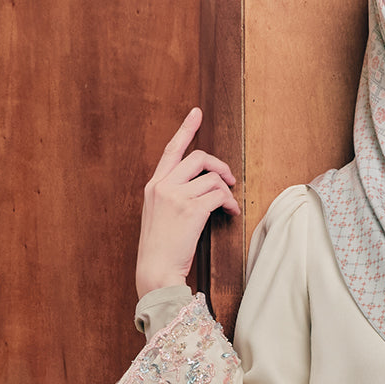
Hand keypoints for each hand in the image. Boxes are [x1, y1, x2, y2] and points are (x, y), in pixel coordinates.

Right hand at [135, 107, 239, 298]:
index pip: (172, 150)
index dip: (186, 129)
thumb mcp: (159, 214)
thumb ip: (172, 195)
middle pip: (199, 158)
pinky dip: (230, 203)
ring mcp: (176, 196)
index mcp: (154, 185)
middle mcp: (163, 186)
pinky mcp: (191, 210)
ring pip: (213, 179)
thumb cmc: (160, 247)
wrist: (155, 269)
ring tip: (228, 205)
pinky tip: (230, 212)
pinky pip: (220, 195)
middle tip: (229, 178)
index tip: (196, 113)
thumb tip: (201, 186)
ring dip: (227, 191)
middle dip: (220, 165)